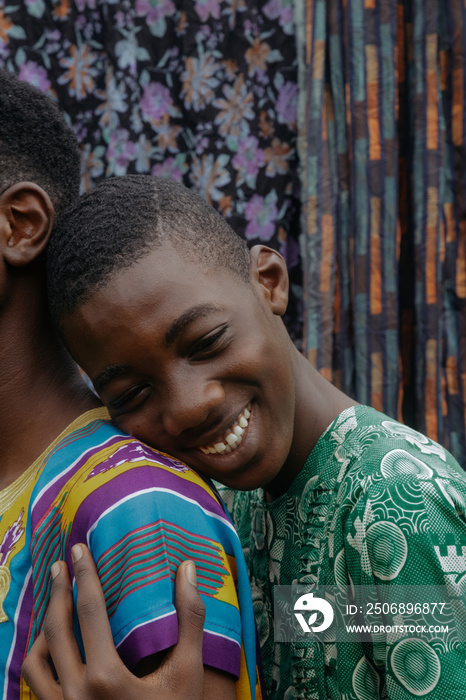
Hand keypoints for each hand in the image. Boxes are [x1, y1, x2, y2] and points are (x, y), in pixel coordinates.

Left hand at [22, 544, 205, 698]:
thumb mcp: (188, 672)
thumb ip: (189, 618)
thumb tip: (186, 568)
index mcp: (105, 677)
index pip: (89, 610)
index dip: (85, 574)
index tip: (79, 549)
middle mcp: (74, 694)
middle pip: (56, 629)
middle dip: (58, 591)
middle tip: (61, 565)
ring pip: (35, 660)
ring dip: (43, 626)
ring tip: (55, 603)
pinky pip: (34, 685)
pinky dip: (38, 659)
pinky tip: (52, 646)